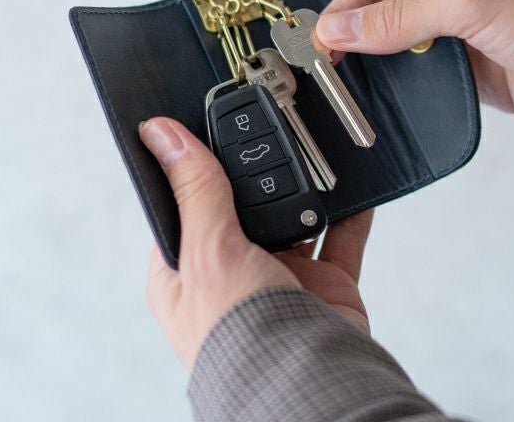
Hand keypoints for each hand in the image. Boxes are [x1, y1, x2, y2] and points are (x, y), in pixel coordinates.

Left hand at [140, 117, 370, 370]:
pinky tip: (350, 184)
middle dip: (255, 174)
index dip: (193, 167)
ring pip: (292, 215)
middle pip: (242, 205)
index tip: (206, 127)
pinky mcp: (325, 284)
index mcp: (187, 271)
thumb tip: (162, 135)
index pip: (184, 204)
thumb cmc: (238, 339)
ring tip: (306, 150)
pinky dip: (349, 211)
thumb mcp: (205, 250)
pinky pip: (341, 237)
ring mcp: (281, 278)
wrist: (308, 386)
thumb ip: (195, 189)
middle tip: (263, 129)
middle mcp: (232, 272)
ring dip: (301, 188)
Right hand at [316, 0, 513, 123]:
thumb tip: (337, 28)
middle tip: (322, 70)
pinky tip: (379, 101)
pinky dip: (398, 87)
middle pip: (383, 9)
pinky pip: (420, 73)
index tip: (316, 43)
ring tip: (342, 91)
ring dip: (373, 65)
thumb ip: (400, 14)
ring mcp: (461, 26)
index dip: (344, 8)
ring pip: (398, 44)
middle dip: (353, 37)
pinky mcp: (470, 65)